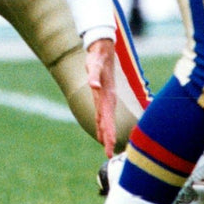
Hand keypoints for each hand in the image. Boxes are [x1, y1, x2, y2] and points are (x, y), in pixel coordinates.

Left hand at [85, 38, 116, 158]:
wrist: (103, 49)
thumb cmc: (98, 57)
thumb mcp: (95, 64)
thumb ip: (94, 75)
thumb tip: (94, 85)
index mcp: (107, 96)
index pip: (108, 119)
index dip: (108, 133)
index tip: (109, 147)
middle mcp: (108, 99)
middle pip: (108, 123)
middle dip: (108, 138)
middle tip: (108, 155)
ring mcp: (105, 98)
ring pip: (105, 120)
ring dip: (106, 134)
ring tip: (106, 149)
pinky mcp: (101, 96)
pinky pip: (101, 114)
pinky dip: (101, 125)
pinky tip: (100, 133)